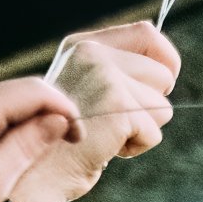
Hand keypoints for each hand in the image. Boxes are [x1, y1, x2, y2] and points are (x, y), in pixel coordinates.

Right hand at [7, 23, 181, 201]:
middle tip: (114, 120)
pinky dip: (136, 147)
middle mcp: (93, 53)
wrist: (35, 168)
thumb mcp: (87, 90)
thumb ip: (118, 73)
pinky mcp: (117, 105)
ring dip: (142, 129)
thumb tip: (167, 70)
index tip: (164, 84)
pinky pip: (153, 133)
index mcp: (84, 45)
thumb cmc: (64, 137)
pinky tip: (105, 148)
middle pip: (164, 75)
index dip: (167, 60)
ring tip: (105, 134)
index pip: (148, 34)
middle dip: (150, 105)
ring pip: (163, 107)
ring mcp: (104, 76)